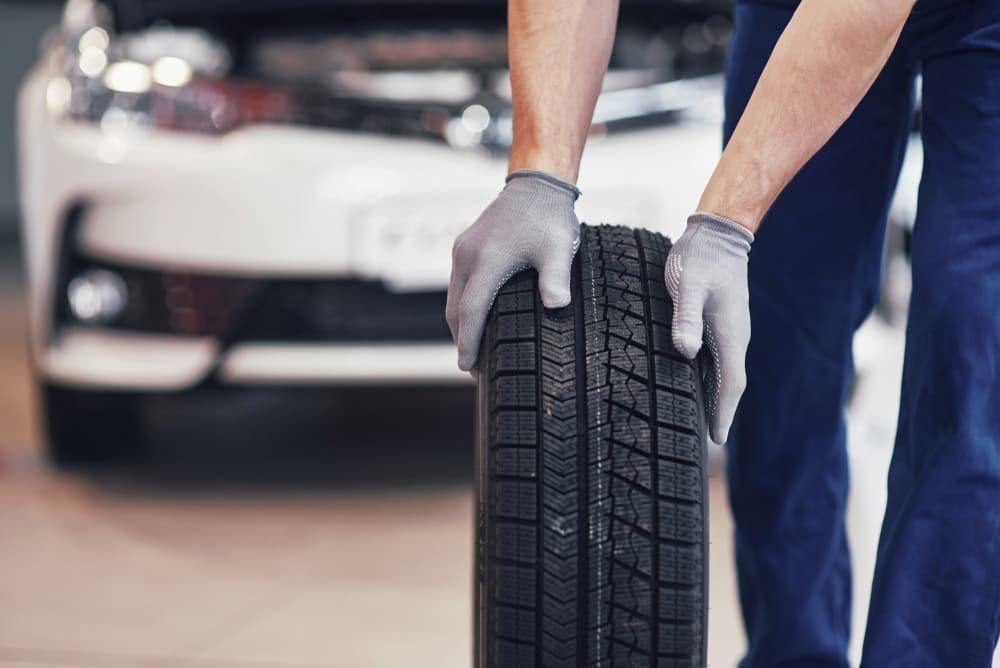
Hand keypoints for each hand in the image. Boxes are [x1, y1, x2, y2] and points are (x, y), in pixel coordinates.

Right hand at [446, 170, 580, 370]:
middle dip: (461, 340)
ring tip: (473, 348)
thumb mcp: (558, 250)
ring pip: (453, 297)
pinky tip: (475, 317)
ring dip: (460, 324)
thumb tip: (556, 307)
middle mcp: (468, 256)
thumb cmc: (549, 217)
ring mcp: (463, 250)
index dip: (468, 342)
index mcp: (487, 260)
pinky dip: (462, 305)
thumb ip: (556, 279)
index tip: (467, 366)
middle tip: (472, 367)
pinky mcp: (465, 246)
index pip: (471, 311)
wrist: (536, 183)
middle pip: (455, 309)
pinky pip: (458, 284)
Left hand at [665, 213, 753, 443]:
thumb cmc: (700, 257)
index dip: (724, 413)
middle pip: (729, 384)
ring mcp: (729, 330)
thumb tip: (687, 351)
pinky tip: (693, 384)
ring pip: (723, 373)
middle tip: (707, 440)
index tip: (717, 439)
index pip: (731, 384)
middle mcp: (734, 337)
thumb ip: (686, 317)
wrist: (718, 232)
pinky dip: (708, 377)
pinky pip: (717, 359)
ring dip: (715, 397)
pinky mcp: (721, 322)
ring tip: (700, 421)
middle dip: (720, 413)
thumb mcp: (688, 286)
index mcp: (730, 335)